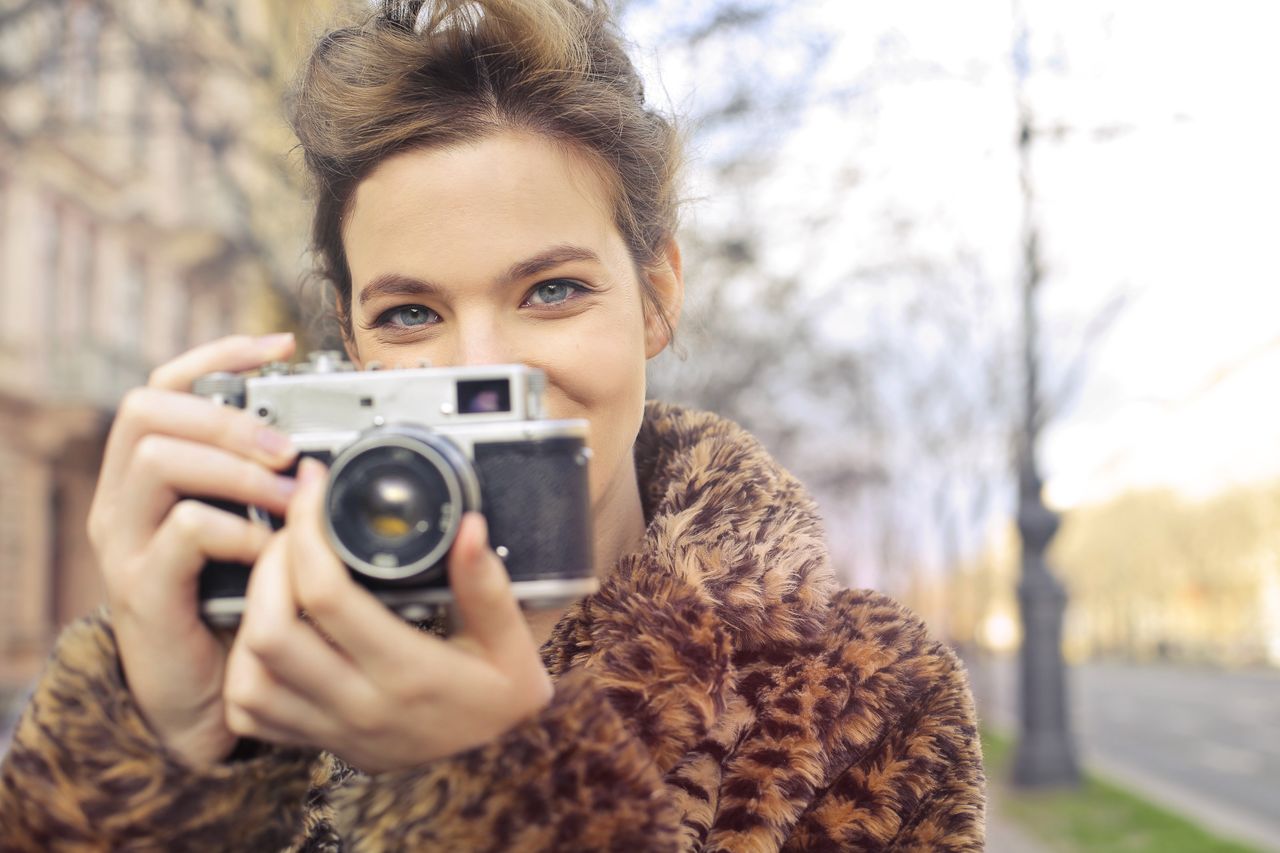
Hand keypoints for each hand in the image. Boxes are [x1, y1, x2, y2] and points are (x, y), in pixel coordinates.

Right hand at [86, 333, 299, 767]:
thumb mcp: (249, 528)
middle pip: (149, 409)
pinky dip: (236, 530)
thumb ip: (265, 483)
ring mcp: (126, 543)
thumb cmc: (234, 603)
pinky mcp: (143, 589)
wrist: (203, 697)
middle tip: (287, 446)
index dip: (218, 354)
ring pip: (159, 460)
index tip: (279, 346)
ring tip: (291, 495)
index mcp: (148, 473)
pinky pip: (182, 531)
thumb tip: (325, 437)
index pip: (164, 384)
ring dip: (237, 468)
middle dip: (227, 416)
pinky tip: (268, 549)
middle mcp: (124, 499)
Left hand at [223, 459, 553, 773]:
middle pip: (269, 631)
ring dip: (251, 615)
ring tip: (278, 572)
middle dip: (267, 564)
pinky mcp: (319, 745)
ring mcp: (333, 731)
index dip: (309, 532)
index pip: (328, 597)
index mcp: (409, 673)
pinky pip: (250, 714)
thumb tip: (467, 526)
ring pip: (249, 676)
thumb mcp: (512, 642)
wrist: (498, 771)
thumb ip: (487, 585)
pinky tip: (271, 630)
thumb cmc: (503, 700)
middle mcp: (361, 706)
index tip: (315, 488)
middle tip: (293, 527)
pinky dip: (245, 667)